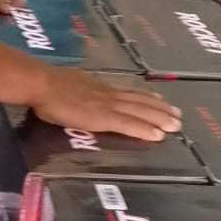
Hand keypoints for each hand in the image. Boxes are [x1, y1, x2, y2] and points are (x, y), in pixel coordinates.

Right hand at [32, 70, 181, 141]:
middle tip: (178, 115)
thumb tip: (77, 95)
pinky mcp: (103, 118)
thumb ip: (78, 92)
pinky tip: (158, 135)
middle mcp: (108, 94)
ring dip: (160, 118)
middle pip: (140, 101)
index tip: (160, 99)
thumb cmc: (46, 87)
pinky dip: (144, 129)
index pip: (128, 92)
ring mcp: (108, 105)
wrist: (42, 84)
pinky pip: (129, 124)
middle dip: (160, 109)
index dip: (146, 97)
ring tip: (176, 125)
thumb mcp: (69, 85)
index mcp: (99, 88)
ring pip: (140, 112)